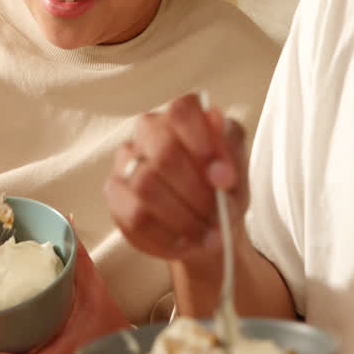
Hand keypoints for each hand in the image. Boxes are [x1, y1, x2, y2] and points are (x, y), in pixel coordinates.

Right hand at [104, 93, 247, 263]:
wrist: (208, 224)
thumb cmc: (223, 189)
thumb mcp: (238, 169)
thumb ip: (230, 150)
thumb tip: (219, 141)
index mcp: (182, 115)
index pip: (182, 110)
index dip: (203, 143)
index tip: (223, 178)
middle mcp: (149, 131)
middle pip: (164, 152)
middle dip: (196, 191)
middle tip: (217, 216)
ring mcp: (126, 161)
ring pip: (146, 186)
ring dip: (183, 217)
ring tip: (207, 236)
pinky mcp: (115, 194)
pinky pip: (135, 216)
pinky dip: (166, 236)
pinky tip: (185, 243)